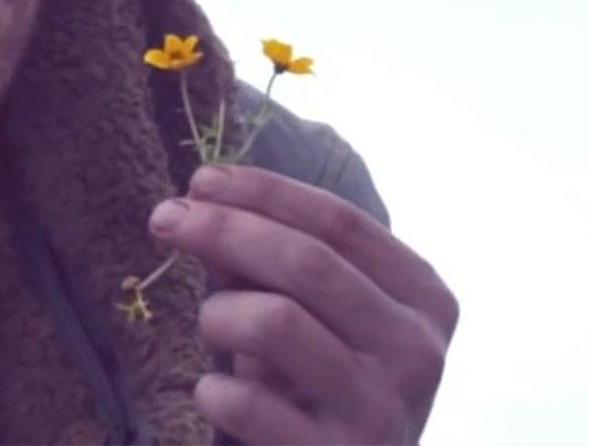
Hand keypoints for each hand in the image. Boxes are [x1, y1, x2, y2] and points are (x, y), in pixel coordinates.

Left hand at [147, 164, 457, 443]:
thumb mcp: (316, 315)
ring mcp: (383, 408)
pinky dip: (213, 389)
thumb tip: (201, 201)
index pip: (340, 221)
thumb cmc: (327, 385)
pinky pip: (248, 402)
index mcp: (423, 297)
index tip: (201, 179)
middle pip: (309, 262)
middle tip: (165, 218)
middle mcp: (417, 349)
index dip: (264, 192)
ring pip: (276, 322)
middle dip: (225, 229)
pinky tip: (214, 392)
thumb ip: (270, 261)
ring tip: (213, 327)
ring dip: (219, 314)